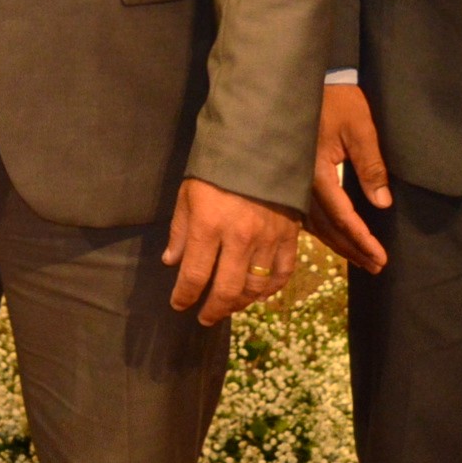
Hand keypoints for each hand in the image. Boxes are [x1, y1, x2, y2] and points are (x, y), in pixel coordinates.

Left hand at [163, 177, 302, 326]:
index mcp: (209, 226)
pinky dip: (270, 290)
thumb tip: (172, 262)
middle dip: (213, 309)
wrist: (261, 145)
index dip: (184, 295)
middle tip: (204, 317)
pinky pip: (282, 274)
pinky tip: (258, 294)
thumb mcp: (189, 193)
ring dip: (240, 303)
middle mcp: (239, 238)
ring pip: (255, 287)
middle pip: (226, 290)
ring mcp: (268, 240)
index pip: (194, 275)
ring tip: (228, 306)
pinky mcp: (289, 237)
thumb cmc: (217, 168)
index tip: (179, 304)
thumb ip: (180, 231)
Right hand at [307, 82, 392, 272]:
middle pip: (327, 226)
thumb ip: (370, 165)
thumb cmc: (338, 102)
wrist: (307, 84)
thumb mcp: (360, 129)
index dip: (361, 238)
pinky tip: (335, 240)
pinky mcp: (295, 179)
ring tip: (363, 261)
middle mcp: (301, 182)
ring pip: (316, 224)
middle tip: (376, 266)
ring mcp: (295, 182)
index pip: (341, 214)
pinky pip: (308, 214)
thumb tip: (382, 203)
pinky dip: (324, 231)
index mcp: (315, 171)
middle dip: (353, 248)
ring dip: (340, 244)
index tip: (380, 256)